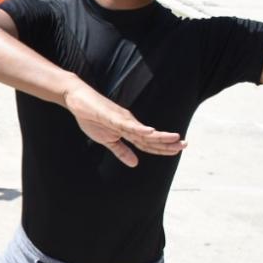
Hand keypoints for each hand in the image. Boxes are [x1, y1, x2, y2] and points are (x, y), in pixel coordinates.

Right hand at [63, 83, 185, 166]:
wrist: (76, 98)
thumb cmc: (91, 117)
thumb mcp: (106, 139)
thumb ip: (121, 151)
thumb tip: (135, 164)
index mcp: (127, 130)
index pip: (147, 142)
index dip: (162, 148)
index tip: (178, 150)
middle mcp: (128, 123)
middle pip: (149, 136)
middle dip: (167, 142)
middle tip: (185, 145)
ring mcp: (120, 119)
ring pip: (141, 130)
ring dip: (158, 135)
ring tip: (175, 138)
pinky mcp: (110, 115)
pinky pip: (126, 124)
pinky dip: (138, 128)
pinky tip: (149, 131)